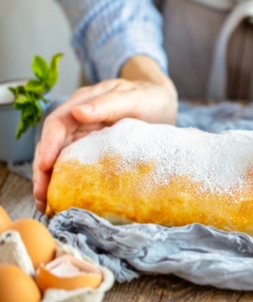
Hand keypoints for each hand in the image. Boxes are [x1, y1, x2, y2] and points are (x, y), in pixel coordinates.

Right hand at [33, 55, 177, 212]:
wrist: (162, 102)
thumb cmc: (147, 97)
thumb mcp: (131, 98)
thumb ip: (107, 104)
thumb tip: (78, 112)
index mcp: (83, 102)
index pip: (57, 123)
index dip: (49, 144)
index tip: (44, 166)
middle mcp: (78, 120)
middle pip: (52, 145)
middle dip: (43, 170)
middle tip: (41, 195)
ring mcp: (84, 135)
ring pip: (59, 158)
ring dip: (50, 180)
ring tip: (46, 204)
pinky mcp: (93, 149)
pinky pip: (75, 165)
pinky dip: (67, 181)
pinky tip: (64, 198)